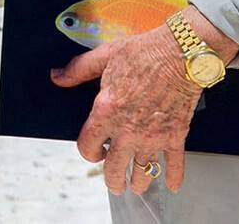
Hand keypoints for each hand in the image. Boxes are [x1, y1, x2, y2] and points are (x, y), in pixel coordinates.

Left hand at [52, 23, 197, 195]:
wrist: (180, 53)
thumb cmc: (144, 52)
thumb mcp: (105, 56)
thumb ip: (78, 69)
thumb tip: (57, 76)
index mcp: (107, 111)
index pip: (87, 146)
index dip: (87, 151)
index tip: (93, 151)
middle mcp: (128, 130)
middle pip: (114, 169)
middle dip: (112, 180)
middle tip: (114, 183)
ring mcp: (153, 136)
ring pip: (143, 172)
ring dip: (139, 182)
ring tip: (136, 185)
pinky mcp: (176, 136)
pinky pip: (175, 164)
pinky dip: (173, 177)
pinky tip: (171, 185)